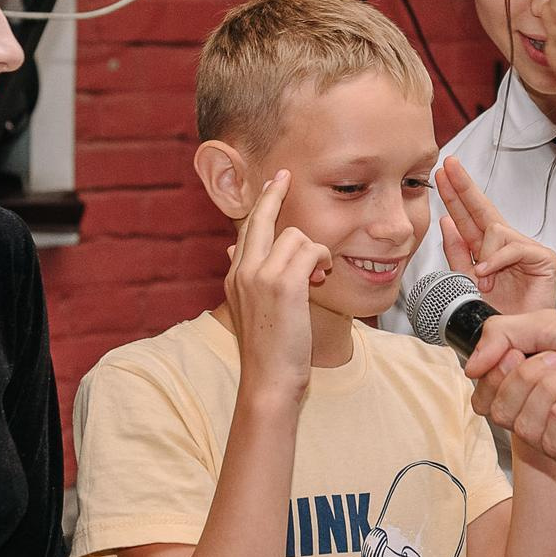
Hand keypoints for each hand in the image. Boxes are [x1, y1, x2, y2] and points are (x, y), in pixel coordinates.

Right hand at [222, 171, 329, 406]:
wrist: (270, 380)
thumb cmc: (270, 351)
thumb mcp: (251, 310)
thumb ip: (247, 279)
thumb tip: (232, 250)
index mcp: (234, 276)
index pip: (247, 230)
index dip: (261, 205)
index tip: (273, 185)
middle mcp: (242, 271)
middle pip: (260, 218)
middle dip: (274, 194)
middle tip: (284, 176)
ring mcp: (260, 275)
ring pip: (295, 236)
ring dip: (315, 250)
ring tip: (319, 274)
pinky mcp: (282, 283)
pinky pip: (310, 250)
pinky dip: (322, 260)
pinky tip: (323, 278)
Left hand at [435, 158, 555, 315]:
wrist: (514, 346)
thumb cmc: (495, 320)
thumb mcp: (465, 284)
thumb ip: (456, 254)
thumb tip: (447, 222)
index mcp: (485, 252)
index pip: (468, 218)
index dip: (455, 196)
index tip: (442, 173)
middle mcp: (505, 247)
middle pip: (483, 209)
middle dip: (464, 187)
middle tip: (450, 165)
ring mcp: (526, 251)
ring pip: (495, 230)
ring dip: (483, 255)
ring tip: (481, 281)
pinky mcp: (543, 258)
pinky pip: (513, 247)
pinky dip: (496, 260)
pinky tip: (487, 275)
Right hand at [464, 310, 555, 485]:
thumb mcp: (546, 325)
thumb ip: (499, 335)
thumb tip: (468, 367)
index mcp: (533, 390)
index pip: (486, 397)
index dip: (496, 376)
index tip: (517, 354)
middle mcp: (545, 419)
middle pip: (499, 413)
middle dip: (527, 379)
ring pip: (523, 429)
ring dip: (552, 392)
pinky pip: (552, 445)